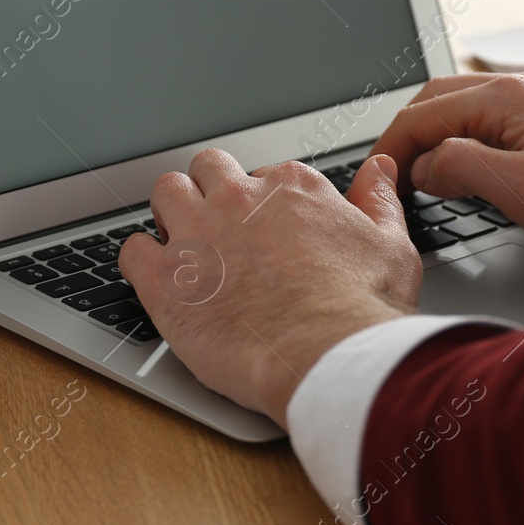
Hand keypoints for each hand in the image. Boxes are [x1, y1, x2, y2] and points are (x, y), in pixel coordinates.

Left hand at [117, 149, 419, 427]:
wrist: (325, 355)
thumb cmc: (361, 309)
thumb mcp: (391, 245)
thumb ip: (379, 201)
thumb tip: (380, 169)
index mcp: (292, 188)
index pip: (263, 174)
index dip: (263, 204)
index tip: (267, 230)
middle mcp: (239, 198)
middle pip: (208, 170)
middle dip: (210, 192)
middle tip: (220, 229)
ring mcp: (197, 233)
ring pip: (165, 193)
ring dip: (171, 213)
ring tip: (184, 245)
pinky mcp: (165, 278)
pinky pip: (131, 250)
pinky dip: (140, 262)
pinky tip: (157, 280)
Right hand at [371, 72, 523, 262]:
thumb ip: (465, 170)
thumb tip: (426, 164)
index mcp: (513, 99)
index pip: (423, 112)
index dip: (391, 147)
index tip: (376, 181)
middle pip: (442, 97)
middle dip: (408, 134)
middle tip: (390, 176)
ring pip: (472, 103)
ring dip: (439, 132)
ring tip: (423, 174)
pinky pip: (501, 114)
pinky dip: (471, 134)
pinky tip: (475, 163)